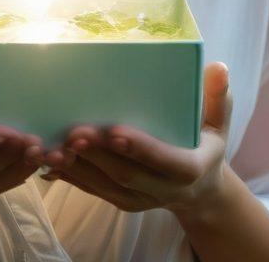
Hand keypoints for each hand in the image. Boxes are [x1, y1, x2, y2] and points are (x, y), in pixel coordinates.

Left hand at [39, 61, 233, 216]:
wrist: (199, 190)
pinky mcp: (121, 202)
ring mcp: (140, 199)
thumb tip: (219, 67)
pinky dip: (70, 175)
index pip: (166, 161)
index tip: (116, 132)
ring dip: (77, 166)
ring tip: (53, 146)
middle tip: (74, 131)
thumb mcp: (219, 122)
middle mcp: (164, 190)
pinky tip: (49, 159)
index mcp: (190, 169)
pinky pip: (92, 190)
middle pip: (127, 174)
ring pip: (104, 185)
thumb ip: (219, 97)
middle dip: (99, 154)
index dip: (140, 148)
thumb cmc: (206, 144)